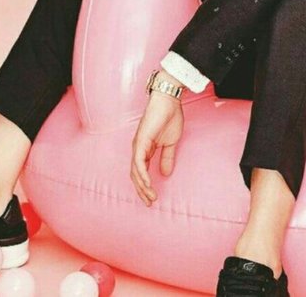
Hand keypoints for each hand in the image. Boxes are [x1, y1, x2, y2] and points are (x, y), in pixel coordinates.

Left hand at [130, 91, 183, 205]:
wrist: (169, 101)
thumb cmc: (169, 118)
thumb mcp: (171, 143)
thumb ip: (167, 158)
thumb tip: (165, 174)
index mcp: (145, 149)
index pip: (141, 172)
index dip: (145, 186)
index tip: (152, 198)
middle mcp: (138, 148)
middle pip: (135, 175)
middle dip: (142, 191)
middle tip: (150, 203)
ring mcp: (138, 145)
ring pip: (135, 171)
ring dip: (142, 186)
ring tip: (150, 198)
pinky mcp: (141, 141)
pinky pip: (139, 162)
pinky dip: (142, 175)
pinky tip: (148, 184)